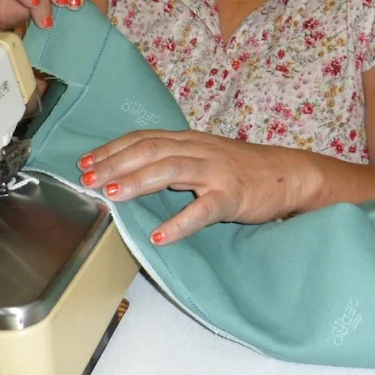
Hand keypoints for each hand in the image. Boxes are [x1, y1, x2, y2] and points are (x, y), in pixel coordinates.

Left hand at [78, 131, 317, 244]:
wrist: (289, 174)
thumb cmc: (242, 169)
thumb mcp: (205, 156)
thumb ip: (174, 159)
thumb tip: (131, 171)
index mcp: (189, 141)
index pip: (144, 138)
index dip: (113, 148)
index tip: (86, 162)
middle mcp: (199, 150)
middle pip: (151, 150)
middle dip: (116, 163)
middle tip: (87, 178)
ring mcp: (216, 172)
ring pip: (172, 170)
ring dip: (138, 182)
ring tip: (113, 195)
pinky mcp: (232, 196)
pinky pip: (204, 209)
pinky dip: (179, 222)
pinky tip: (159, 236)